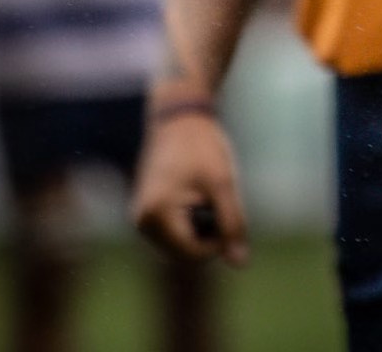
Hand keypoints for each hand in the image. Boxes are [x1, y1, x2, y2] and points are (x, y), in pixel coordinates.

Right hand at [131, 111, 248, 265]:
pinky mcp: (147, 213)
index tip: (229, 210)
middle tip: (215, 197)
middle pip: (186, 253)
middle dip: (208, 233)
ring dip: (201, 228)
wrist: (178, 118)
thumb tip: (240, 263)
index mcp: (157, 216)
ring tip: (205, 194)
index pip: (193, 254)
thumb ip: (232, 223)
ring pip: (181, 244)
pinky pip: (174, 232)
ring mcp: (141, 218)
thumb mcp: (224, 184)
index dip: (219, 240)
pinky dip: (192, 221)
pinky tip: (197, 195)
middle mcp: (142, 222)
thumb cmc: (202, 147)